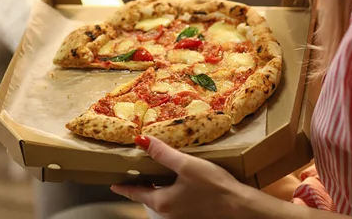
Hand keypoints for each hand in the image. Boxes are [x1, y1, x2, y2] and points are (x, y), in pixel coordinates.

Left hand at [111, 136, 250, 218]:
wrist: (238, 205)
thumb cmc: (212, 185)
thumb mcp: (185, 164)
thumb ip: (162, 153)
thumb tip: (141, 141)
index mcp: (161, 201)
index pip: (135, 193)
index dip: (124, 187)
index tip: (113, 184)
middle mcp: (168, 212)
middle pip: (148, 197)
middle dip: (141, 184)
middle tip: (136, 170)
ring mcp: (180, 215)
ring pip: (161, 199)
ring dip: (156, 186)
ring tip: (155, 171)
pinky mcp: (192, 214)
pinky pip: (174, 201)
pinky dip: (169, 190)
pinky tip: (178, 180)